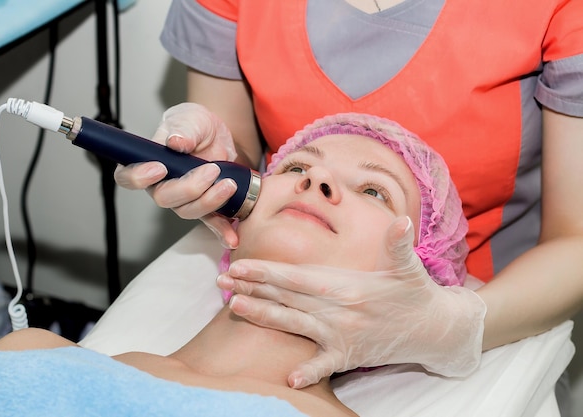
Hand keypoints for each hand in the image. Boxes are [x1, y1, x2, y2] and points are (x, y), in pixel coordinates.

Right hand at [114, 103, 239, 247]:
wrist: (217, 134)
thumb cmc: (194, 125)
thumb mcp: (190, 119)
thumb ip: (183, 129)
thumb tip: (175, 142)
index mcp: (147, 163)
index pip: (128, 176)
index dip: (138, 177)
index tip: (158, 168)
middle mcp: (162, 186)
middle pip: (165, 198)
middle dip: (189, 188)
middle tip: (211, 170)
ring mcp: (183, 199)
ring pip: (189, 211)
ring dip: (210, 202)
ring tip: (229, 184)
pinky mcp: (204, 205)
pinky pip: (210, 222)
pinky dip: (221, 230)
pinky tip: (231, 238)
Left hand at [217, 217, 486, 387]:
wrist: (435, 330)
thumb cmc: (415, 292)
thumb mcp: (407, 266)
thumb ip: (398, 244)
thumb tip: (401, 221)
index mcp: (346, 286)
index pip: (297, 277)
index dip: (266, 271)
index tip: (238, 266)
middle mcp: (338, 311)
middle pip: (287, 298)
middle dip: (252, 288)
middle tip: (221, 281)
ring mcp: (341, 336)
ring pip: (294, 324)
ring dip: (263, 316)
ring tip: (233, 308)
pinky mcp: (349, 356)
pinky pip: (323, 365)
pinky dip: (307, 372)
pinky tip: (288, 378)